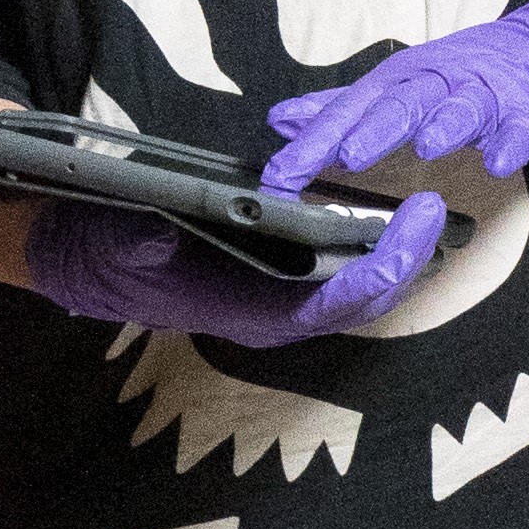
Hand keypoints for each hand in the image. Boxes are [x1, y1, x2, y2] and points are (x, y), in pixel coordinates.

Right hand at [22, 194, 436, 345]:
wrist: (89, 266)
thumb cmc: (110, 254)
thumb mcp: (123, 241)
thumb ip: (149, 237)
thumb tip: (172, 226)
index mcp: (252, 315)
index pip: (340, 300)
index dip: (389, 263)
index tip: (420, 219)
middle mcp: (277, 318)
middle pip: (366, 300)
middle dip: (411, 261)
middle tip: (440, 211)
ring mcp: (281, 305)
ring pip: (360, 292)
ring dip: (400, 261)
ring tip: (433, 219)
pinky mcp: (279, 286)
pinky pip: (340, 275)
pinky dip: (372, 252)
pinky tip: (394, 224)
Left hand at [269, 0, 528, 191]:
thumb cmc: (462, 75)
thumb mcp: (396, 87)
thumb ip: (340, 108)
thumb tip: (280, 119)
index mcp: (400, 80)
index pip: (350, 110)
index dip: (314, 142)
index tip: (280, 175)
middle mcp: (439, 82)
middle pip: (404, 103)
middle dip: (377, 128)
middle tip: (349, 154)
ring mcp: (485, 95)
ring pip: (463, 107)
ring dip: (446, 125)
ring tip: (429, 146)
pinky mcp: (527, 114)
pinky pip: (520, 128)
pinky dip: (510, 143)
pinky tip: (499, 163)